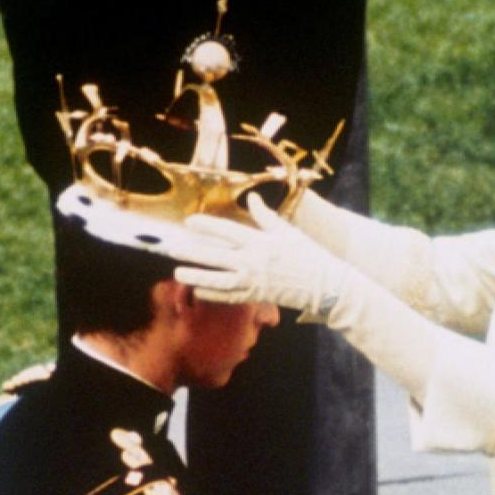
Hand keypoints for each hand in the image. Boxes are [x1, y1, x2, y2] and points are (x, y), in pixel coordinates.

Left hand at [174, 195, 349, 316]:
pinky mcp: (256, 296)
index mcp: (259, 241)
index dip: (206, 226)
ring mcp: (252, 281)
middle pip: (216, 255)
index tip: (189, 222)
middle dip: (192, 251)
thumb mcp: (286, 230)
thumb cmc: (307, 254)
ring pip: (218, 279)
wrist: (322, 285)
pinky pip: (229, 296)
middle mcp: (252, 261)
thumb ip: (265, 216)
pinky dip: (213, 294)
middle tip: (172, 248)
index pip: (226, 231)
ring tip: (179, 272)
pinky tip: (198, 290)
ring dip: (197, 275)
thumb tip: (252, 198)